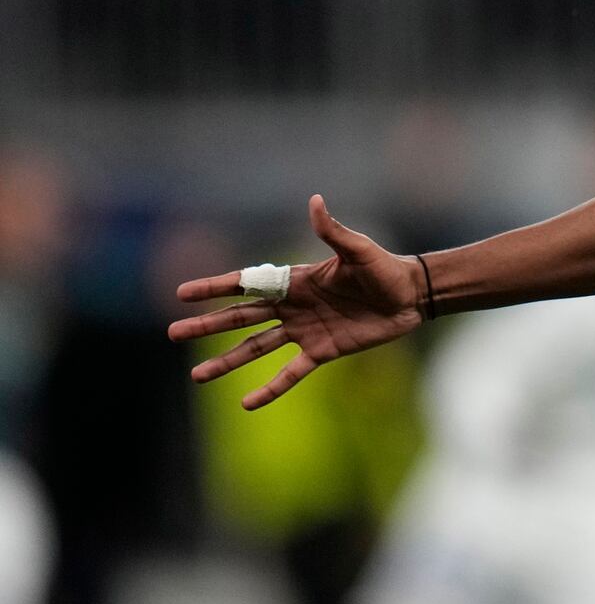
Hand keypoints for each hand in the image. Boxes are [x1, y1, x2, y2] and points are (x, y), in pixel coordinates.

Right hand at [168, 195, 428, 409]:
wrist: (411, 296)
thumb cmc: (384, 268)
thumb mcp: (358, 250)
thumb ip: (333, 231)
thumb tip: (315, 201)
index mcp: (295, 281)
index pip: (247, 285)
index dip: (215, 288)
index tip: (182, 294)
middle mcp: (293, 307)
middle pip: (241, 318)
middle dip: (207, 325)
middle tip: (173, 334)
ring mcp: (305, 331)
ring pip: (256, 348)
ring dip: (227, 361)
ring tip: (197, 375)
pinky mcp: (322, 352)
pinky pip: (290, 373)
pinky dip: (270, 388)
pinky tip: (247, 403)